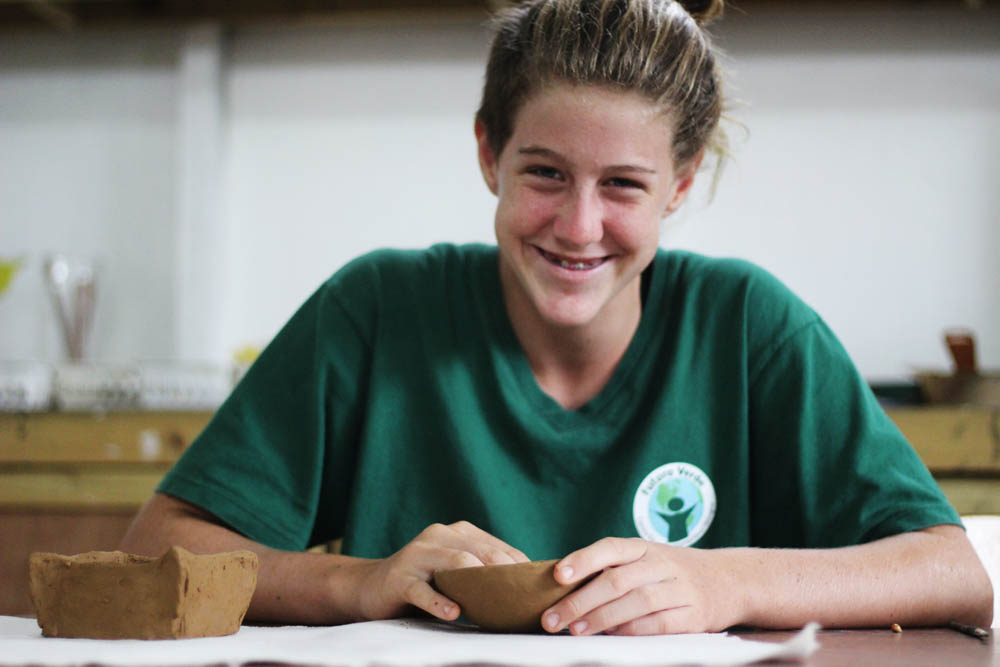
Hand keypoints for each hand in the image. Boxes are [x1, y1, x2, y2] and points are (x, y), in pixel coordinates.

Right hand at [355, 521, 528, 621]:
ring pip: (456, 563)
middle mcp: (439, 536)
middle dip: (506, 575)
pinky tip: (454, 613)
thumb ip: (483, 576)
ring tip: (497, 602)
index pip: (499, 547)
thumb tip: (525, 594)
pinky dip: (439, 602)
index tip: (539, 590)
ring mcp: (418, 555)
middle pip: (481, 552)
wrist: (373, 586)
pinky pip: (422, 590)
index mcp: (459, 533)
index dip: (521, 568)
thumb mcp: (455, 574)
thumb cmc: (425, 583)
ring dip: (478, 583)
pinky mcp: (400, 577)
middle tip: (525, 599)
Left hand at [541, 537, 740, 635]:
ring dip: (601, 618)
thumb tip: (566, 592)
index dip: (582, 560)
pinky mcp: (693, 615)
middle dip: (580, 601)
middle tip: (553, 618)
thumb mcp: (648, 560)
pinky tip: (612, 637)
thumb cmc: (673, 573)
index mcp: (644, 548)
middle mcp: (661, 564)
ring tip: (576, 630)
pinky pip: (658, 624)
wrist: (731, 580)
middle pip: (616, 580)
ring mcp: (679, 588)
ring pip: (635, 602)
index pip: (610, 548)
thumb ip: (614, 571)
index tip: (557, 575)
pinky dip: (632, 631)